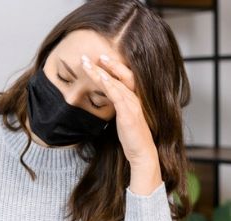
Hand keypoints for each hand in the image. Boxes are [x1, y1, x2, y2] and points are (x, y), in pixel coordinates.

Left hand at [81, 54, 162, 194]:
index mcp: (135, 99)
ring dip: (101, 71)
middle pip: (122, 75)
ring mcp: (133, 105)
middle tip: (91, 56)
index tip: (100, 60)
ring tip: (88, 63)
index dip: (113, 68)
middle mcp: (136, 99)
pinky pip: (118, 95)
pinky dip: (108, 84)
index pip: (124, 78)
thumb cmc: (132, 139)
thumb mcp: (122, 119)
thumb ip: (116, 107)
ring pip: (116, 83)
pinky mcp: (128, 114)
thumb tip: (105, 100)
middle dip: (107, 64)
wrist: (142, 154)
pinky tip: (100, 77)